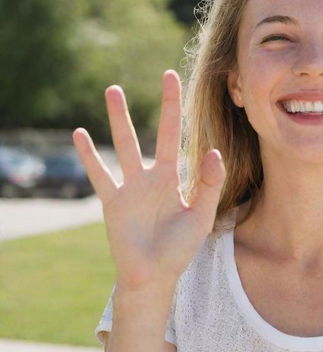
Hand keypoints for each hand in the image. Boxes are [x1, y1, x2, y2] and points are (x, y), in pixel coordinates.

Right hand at [72, 70, 225, 291]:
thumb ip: (209, 185)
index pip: (185, 141)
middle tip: (168, 76)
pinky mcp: (113, 201)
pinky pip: (100, 174)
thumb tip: (214, 152)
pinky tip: (80, 133)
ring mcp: (131, 186)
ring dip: (120, 118)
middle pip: (159, 133)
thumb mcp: (201, 216)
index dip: (190, 119)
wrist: (153, 276)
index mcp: (176, 179)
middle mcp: (154, 177)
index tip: (196, 96)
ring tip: (114, 90)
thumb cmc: (179, 249)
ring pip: (125, 144)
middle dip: (165, 105)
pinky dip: (89, 155)